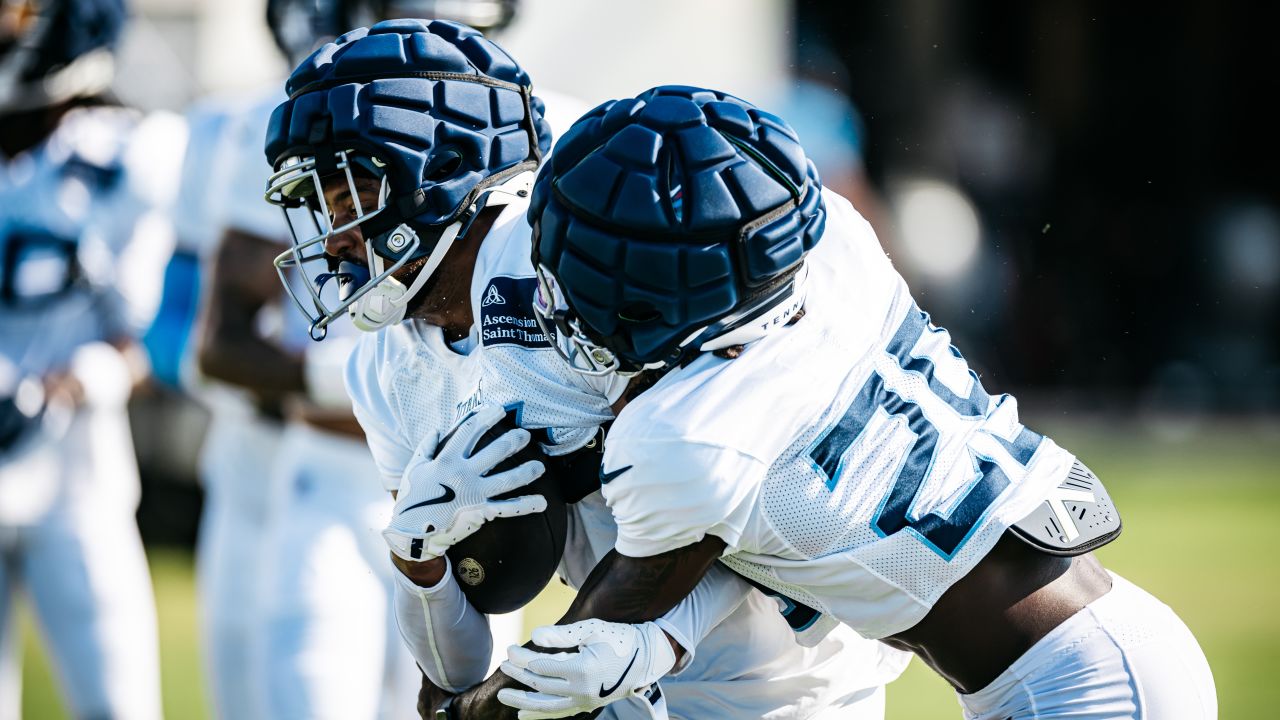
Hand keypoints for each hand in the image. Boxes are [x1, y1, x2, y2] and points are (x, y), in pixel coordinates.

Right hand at [384, 405, 545, 561]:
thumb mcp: (414, 469)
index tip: (499, 410)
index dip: (486, 418)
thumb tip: (436, 430)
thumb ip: (426, 447)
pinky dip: (525, 505)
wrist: (412, 533)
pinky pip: (507, 508)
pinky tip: (541, 502)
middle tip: (525, 435)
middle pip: (495, 451)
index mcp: (446, 460)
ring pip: (507, 479)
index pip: (470, 431)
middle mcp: (463, 474)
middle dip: (514, 441)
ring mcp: (474, 494)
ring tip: (540, 466)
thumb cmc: (412, 499)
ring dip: (527, 471)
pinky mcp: (480, 512)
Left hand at [497, 620, 676, 719]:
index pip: (541, 667)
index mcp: (582, 669)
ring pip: (546, 705)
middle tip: (503, 664)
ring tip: (503, 696)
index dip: (522, 658)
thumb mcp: (592, 629)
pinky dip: (540, 713)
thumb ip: (562, 635)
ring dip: (522, 700)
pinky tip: (523, 713)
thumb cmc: (620, 638)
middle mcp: (582, 690)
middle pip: (540, 685)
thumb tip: (534, 636)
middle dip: (518, 675)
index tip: (510, 648)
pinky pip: (558, 713)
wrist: (646, 658)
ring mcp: (584, 701)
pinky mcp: (586, 705)